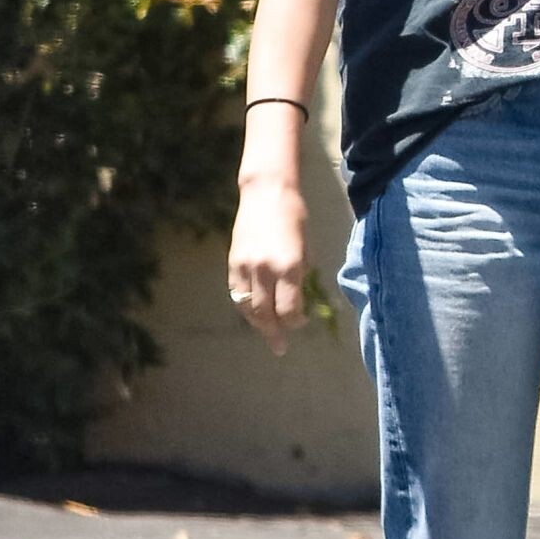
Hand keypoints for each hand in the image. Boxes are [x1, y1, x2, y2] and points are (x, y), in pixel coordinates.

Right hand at [227, 182, 311, 355]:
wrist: (266, 191)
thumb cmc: (295, 215)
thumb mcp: (307, 246)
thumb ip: (301, 274)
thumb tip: (299, 297)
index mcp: (290, 266)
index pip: (290, 308)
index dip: (295, 321)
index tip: (300, 322)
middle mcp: (266, 270)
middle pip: (266, 314)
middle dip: (274, 332)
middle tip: (280, 346)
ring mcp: (246, 267)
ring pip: (248, 307)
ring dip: (257, 323)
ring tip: (266, 332)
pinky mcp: (232, 262)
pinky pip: (236, 293)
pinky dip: (245, 307)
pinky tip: (253, 313)